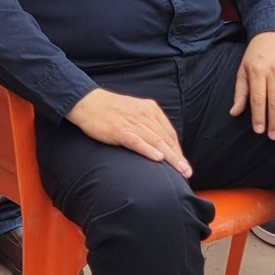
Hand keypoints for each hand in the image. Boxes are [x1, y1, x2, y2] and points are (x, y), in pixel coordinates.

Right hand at [67, 89, 190, 175]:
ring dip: (170, 158)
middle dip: (178, 157)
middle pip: (166, 139)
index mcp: (150, 109)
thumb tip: (159, 142)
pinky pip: (137, 141)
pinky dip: (149, 150)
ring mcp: (132, 122)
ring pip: (156, 142)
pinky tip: (158, 159)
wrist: (87, 102)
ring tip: (180, 171)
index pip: (169, 133)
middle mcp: (145, 115)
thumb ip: (147, 123)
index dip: (178, 150)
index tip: (183, 164)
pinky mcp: (119, 130)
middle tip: (187, 172)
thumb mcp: (134, 111)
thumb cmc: (110, 109)